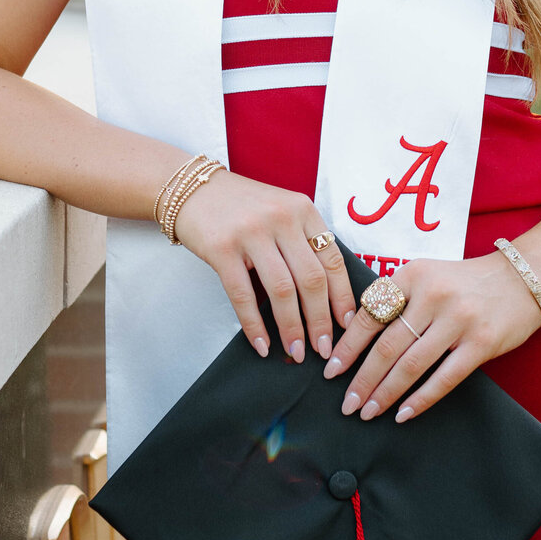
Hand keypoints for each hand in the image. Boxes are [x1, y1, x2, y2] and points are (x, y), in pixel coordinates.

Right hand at [174, 171, 353, 361]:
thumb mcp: (281, 211)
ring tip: (296, 351)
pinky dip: (254, 325)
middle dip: (320, 320)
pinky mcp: (222, 248)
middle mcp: (281, 218)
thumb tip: (324, 298)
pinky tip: (262, 344)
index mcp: (303, 210)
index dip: (343, 296)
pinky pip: (243, 295)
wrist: (192, 188)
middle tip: (323, 348)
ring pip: (282, 290)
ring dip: (292, 328)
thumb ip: (302, 242)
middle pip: (311, 279)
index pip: (333, 259)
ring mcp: (251, 232)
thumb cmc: (242, 206)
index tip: (347, 324)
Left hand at [322, 252, 540, 422]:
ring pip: (411, 365)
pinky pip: (444, 378)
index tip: (331, 372)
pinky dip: (421, 399)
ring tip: (368, 412)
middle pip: (387, 346)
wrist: (521, 280)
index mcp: (413, 275)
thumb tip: (353, 338)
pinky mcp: (481, 343)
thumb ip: (395, 299)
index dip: (348, 347)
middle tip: (346, 404)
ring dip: (385, 393)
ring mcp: (459, 319)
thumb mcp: (427, 276)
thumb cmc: (464, 283)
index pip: (370, 315)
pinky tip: (403, 414)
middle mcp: (433, 294)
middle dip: (362, 379)